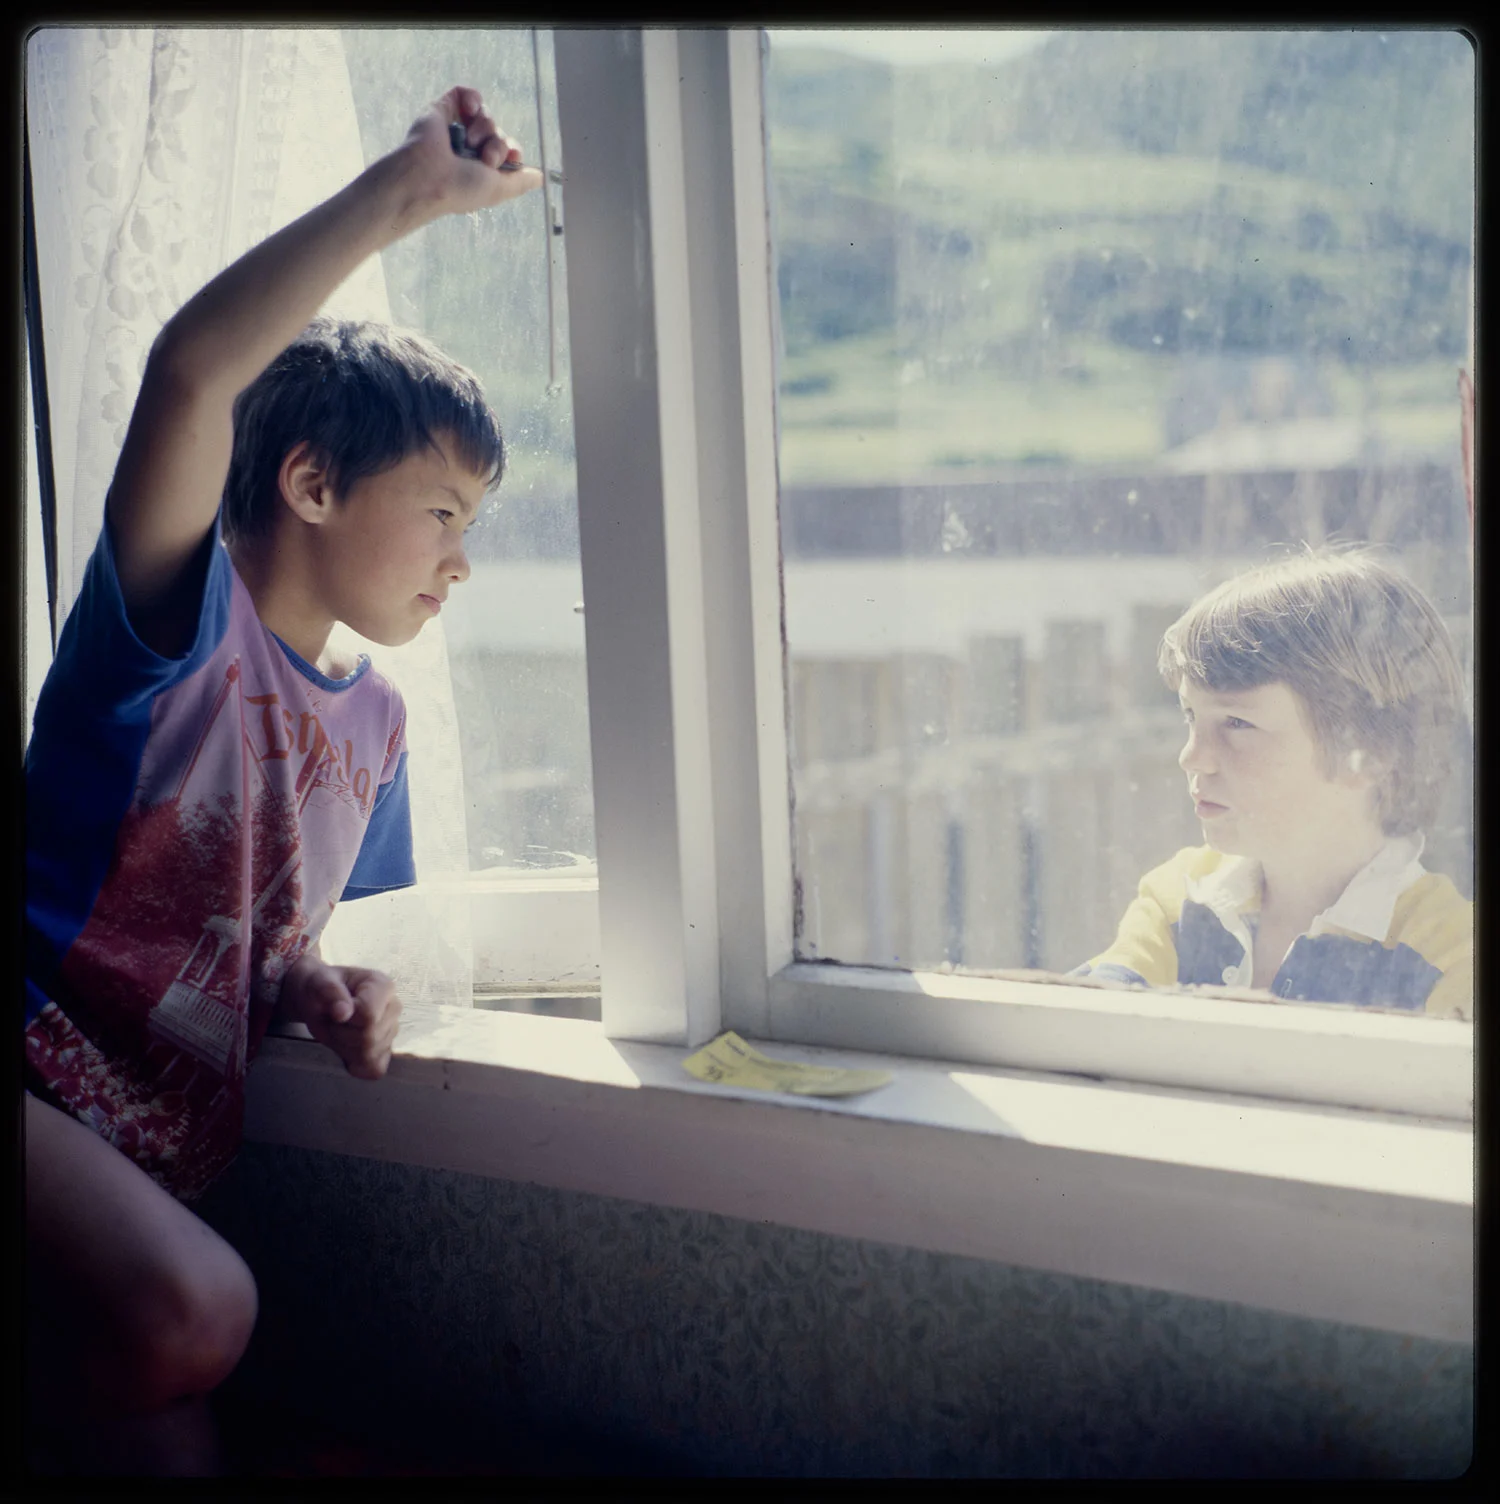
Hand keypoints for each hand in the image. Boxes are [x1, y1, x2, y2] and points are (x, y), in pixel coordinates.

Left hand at [279, 953, 402, 1080]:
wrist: (319, 999)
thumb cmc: (321, 987)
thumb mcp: (319, 983)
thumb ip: (330, 992)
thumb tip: (343, 1013)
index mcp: (383, 986)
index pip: (369, 1016)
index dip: (346, 1018)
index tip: (335, 1009)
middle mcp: (394, 1007)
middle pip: (368, 1038)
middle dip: (340, 1034)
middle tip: (332, 1021)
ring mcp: (392, 1031)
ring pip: (368, 1055)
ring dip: (343, 1047)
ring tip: (338, 1029)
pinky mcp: (386, 1051)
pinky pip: (374, 1069)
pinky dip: (355, 1064)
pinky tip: (346, 1047)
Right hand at [392, 85, 543, 222]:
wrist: (429, 176)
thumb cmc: (462, 189)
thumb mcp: (499, 190)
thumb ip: (520, 182)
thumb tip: (540, 177)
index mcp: (482, 168)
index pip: (508, 151)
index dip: (513, 151)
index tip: (512, 157)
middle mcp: (471, 148)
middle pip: (500, 133)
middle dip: (498, 145)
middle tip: (485, 158)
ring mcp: (457, 128)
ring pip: (487, 116)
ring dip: (484, 129)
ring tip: (468, 143)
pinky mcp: (443, 109)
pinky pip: (466, 94)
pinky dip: (472, 98)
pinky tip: (470, 110)